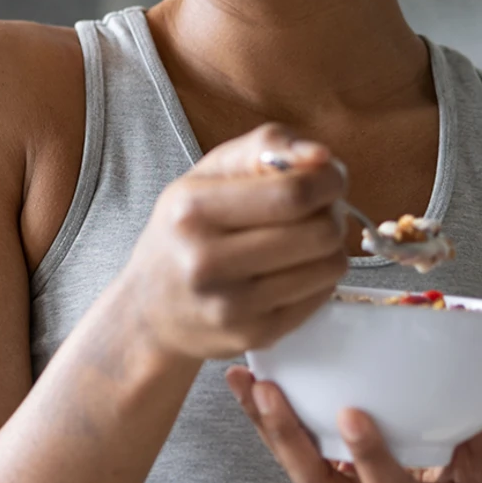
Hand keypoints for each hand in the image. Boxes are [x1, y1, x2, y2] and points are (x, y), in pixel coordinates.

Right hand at [120, 123, 348, 360]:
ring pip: (328, 266)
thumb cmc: (185, 229)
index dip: (328, 180)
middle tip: (319, 210)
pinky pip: (320, 296)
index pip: (293, 192)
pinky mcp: (253, 334)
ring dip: (330, 246)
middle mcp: (206, 260)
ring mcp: (231, 304)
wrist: (149, 307)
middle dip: (332, 213)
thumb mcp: (208, 174)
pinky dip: (318, 278)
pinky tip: (292, 270)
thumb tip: (321, 157)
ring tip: (304, 240)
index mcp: (193, 209)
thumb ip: (265, 148)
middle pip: (318, 232)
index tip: (329, 177)